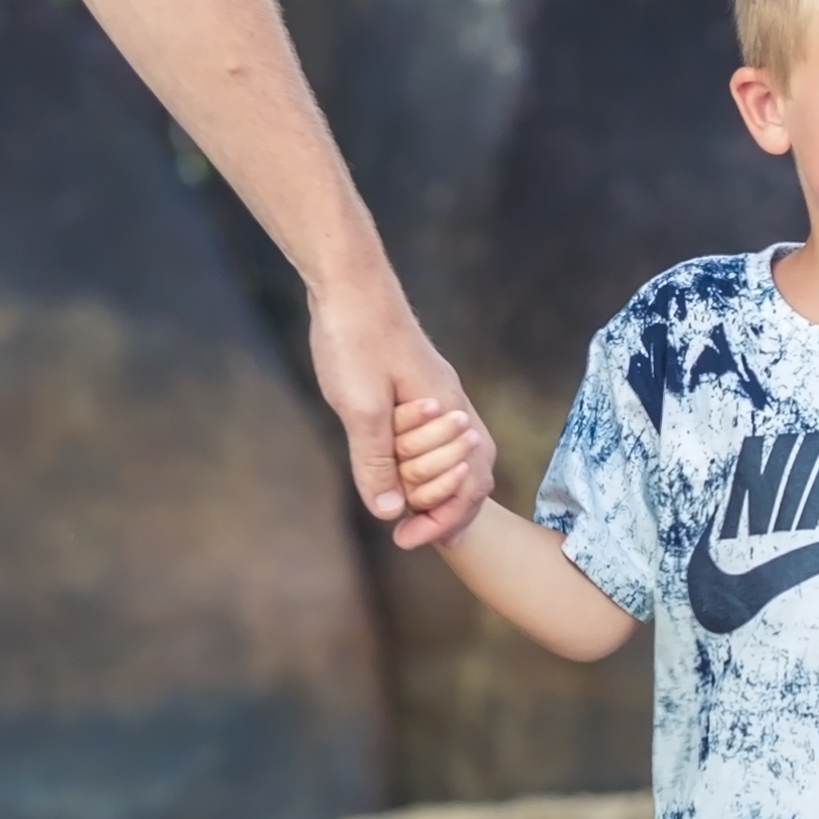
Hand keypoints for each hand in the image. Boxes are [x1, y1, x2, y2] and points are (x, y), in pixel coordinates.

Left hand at [310, 277, 489, 549]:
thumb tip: (390, 512)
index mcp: (449, 410)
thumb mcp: (361, 406)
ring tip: (404, 509)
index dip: (443, 518)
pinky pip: (430, 435)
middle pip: (470, 472)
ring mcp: (435, 392)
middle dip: (444, 508)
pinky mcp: (414, 384)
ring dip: (430, 485)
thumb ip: (376, 461)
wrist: (348, 281)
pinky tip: (393, 467)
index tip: (407, 538)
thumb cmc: (356, 338)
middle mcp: (451, 403)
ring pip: (451, 454)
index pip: (470, 482)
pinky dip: (417, 461)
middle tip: (408, 533)